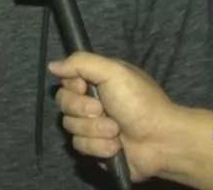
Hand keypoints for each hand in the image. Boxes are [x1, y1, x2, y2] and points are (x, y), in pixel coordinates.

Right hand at [49, 53, 182, 181]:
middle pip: (64, 105)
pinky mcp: (95, 148)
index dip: (73, 87)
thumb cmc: (140, 102)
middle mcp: (92, 103)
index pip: (65, 82)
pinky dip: (100, 147)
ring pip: (71, 128)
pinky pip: (81, 147)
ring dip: (95, 130)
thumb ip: (81, 62)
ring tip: (116, 131)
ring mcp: (93, 127)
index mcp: (97, 82)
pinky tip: (116, 146)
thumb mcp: (114, 71)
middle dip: (84, 111)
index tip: (86, 88)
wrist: (160, 140)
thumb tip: (52, 65)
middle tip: (104, 111)